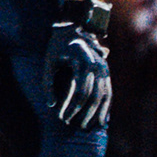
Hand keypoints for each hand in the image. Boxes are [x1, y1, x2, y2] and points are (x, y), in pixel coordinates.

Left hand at [43, 7, 112, 131]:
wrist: (71, 29)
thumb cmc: (56, 47)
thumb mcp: (49, 62)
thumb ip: (48, 83)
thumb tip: (52, 105)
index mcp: (83, 62)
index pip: (80, 91)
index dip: (72, 107)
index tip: (63, 118)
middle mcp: (97, 65)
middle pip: (94, 95)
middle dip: (86, 113)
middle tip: (76, 126)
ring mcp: (104, 68)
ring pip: (105, 95)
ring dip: (98, 112)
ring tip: (91, 127)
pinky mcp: (106, 71)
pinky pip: (109, 91)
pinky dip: (107, 106)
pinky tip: (103, 120)